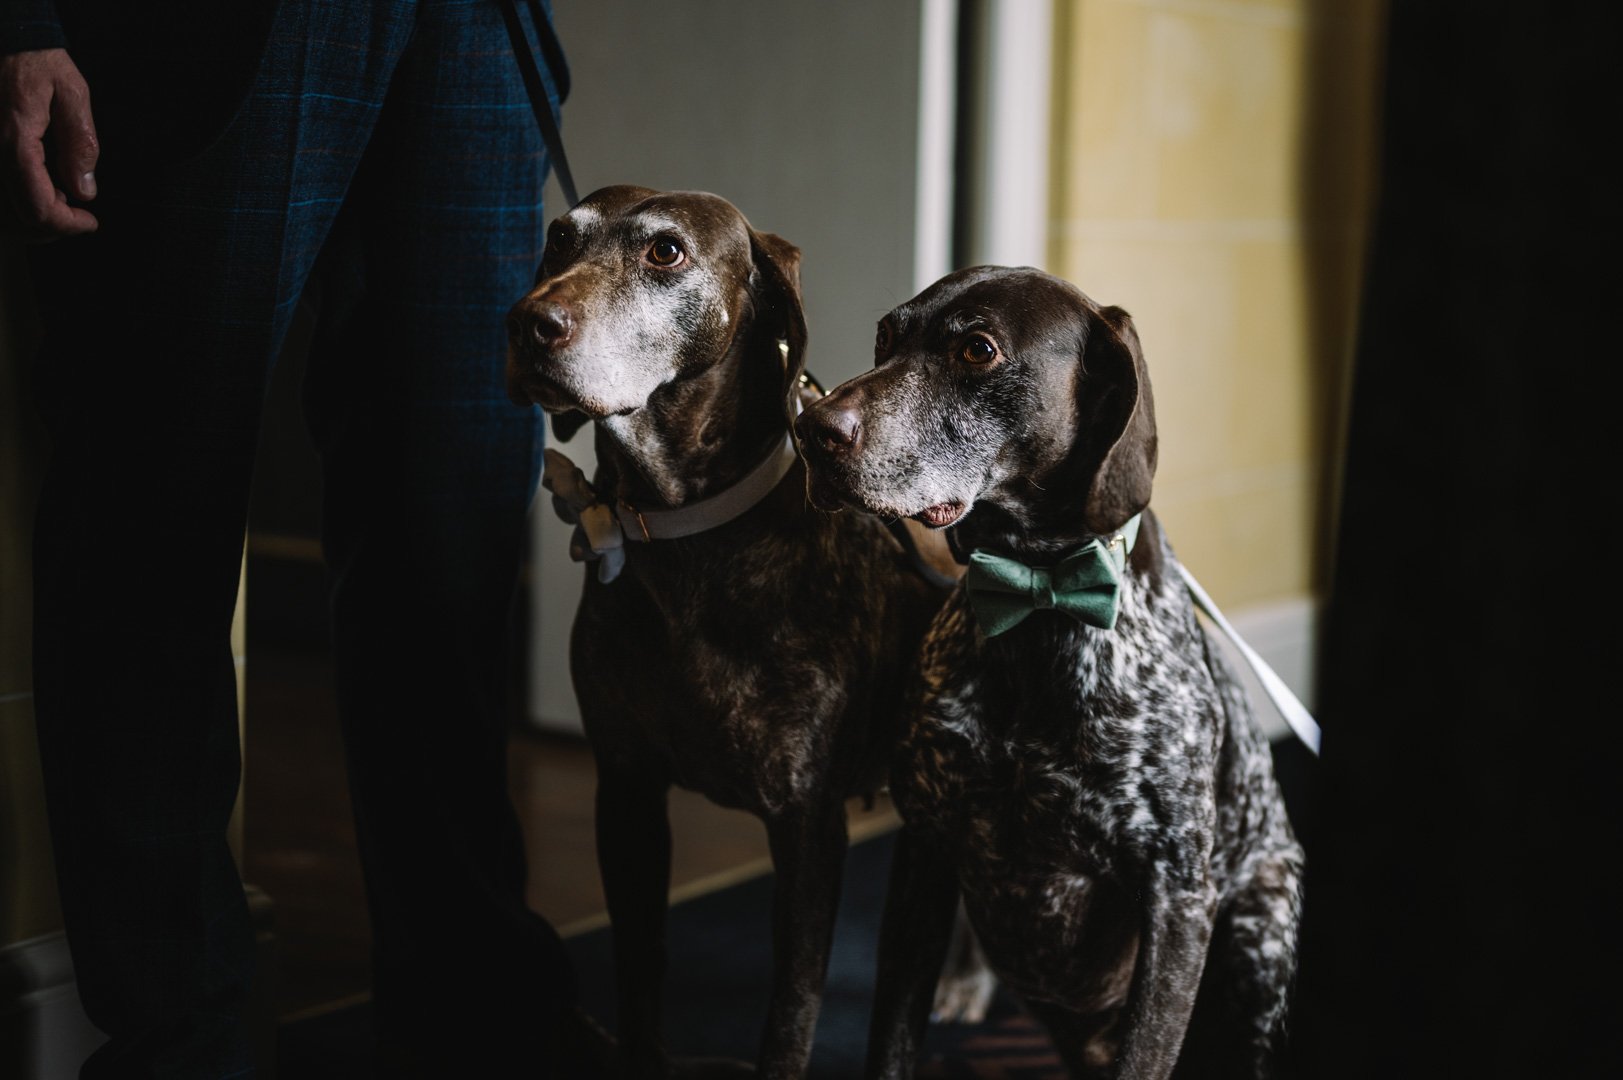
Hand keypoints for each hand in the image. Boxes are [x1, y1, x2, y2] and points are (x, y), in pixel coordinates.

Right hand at [1, 48, 98, 239]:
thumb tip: (84, 189)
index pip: (38, 206)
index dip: (68, 225)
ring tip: (62, 204)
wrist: (7, 40)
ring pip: (5, 212)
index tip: (91, 221)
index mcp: (15, 140)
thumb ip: (80, 142)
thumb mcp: (72, 93)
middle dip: (54, 227)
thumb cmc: (39, 61)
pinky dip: (20, 204)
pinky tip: (41, 191)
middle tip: (80, 216)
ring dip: (35, 219)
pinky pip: (0, 192)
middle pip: (19, 217)